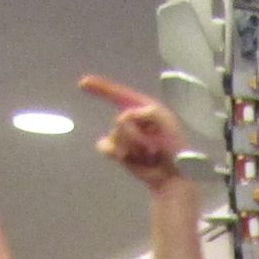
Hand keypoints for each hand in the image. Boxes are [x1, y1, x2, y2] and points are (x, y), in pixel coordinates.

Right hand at [80, 75, 191, 191]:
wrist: (173, 174)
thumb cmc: (175, 147)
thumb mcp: (167, 122)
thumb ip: (148, 112)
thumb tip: (124, 118)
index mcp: (143, 108)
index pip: (120, 94)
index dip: (102, 87)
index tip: (82, 83)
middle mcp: (131, 119)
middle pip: (120, 121)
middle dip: (137, 136)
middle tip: (154, 148)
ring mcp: (123, 135)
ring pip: (115, 136)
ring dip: (134, 147)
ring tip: (148, 155)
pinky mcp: (117, 150)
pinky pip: (104, 146)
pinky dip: (114, 152)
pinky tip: (125, 157)